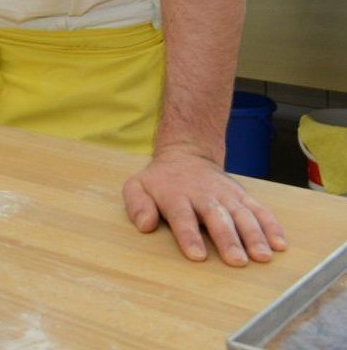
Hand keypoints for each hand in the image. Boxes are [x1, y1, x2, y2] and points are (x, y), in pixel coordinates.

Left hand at [123, 146, 287, 265]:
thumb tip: (145, 225)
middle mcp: (203, 195)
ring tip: (263, 256)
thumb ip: (137, 205)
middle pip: (217, 217)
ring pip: (242, 214)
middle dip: (227, 239)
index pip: (182, 217)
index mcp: (176, 196)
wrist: (186, 155)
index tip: (197, 255)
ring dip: (254, 236)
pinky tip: (280, 244)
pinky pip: (259, 210)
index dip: (189, 236)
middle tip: (237, 261)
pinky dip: (271, 226)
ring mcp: (226, 195)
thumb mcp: (138, 187)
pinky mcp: (242, 195)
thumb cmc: (160, 180)